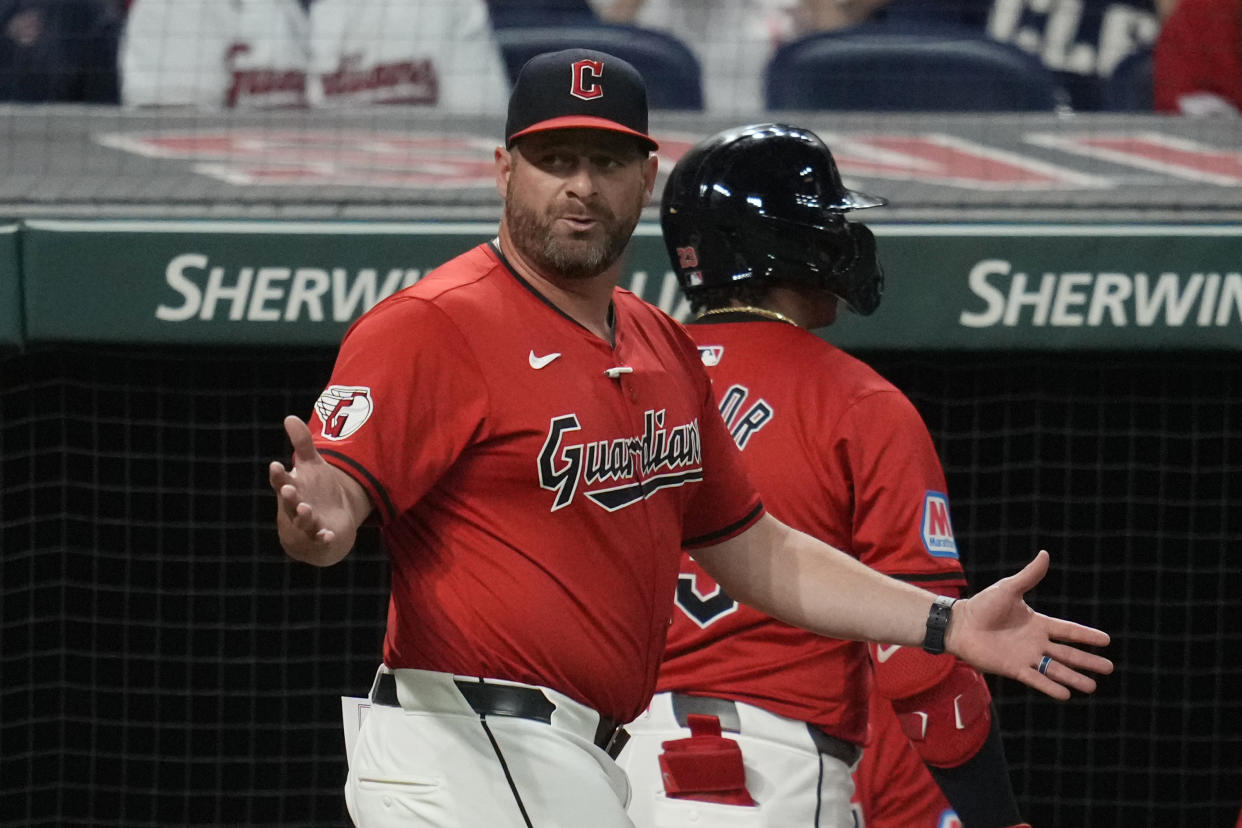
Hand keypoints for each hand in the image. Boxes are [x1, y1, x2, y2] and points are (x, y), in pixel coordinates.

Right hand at [268, 415, 366, 565]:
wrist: (321, 524)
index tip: (276, 464)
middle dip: (288, 496)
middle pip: (289, 501)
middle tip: (287, 489)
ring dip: (303, 516)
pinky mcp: (321, 535)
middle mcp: (295, 506)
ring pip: (303, 520)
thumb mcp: (312, 465)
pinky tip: (328, 535)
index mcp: (292, 487)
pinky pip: (321, 538)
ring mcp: (308, 523)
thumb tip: (289, 417)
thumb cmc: (313, 491)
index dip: (278, 474)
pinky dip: (324, 538)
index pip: (281, 480)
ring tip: (305, 509)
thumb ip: (302, 444)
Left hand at [946, 550, 1112, 699]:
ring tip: (1092, 687)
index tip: (1106, 640)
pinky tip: (1065, 695)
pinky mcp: (1013, 668)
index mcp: (1038, 623)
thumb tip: (1045, 554)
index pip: (1068, 630)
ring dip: (1073, 678)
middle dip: (1088, 661)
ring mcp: (1026, 656)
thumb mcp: (1009, 589)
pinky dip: (1050, 687)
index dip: (1086, 635)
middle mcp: (1035, 642)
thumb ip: (1029, 576)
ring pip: (1055, 669)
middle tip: (1109, 668)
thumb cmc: (983, 605)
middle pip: (1067, 653)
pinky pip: (1035, 679)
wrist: (960, 624)